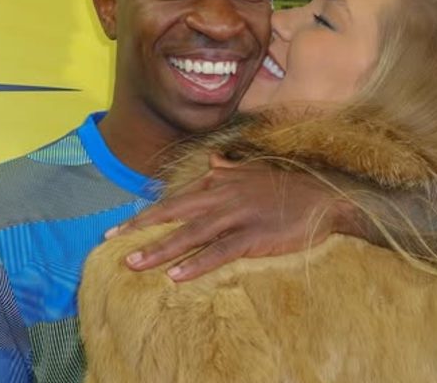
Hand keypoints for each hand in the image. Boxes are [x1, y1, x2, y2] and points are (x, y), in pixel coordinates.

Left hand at [105, 154, 353, 281]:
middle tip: (112, 242)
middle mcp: (223, 196)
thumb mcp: (254, 172)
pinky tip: (177, 276)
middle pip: (174, 213)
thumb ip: (229, 169)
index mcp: (220, 183)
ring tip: (135, 263)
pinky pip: (220, 252)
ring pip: (191, 234)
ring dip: (161, 249)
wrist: (325, 198)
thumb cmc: (289, 188)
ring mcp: (238, 215)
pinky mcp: (254, 235)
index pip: (175, 199)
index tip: (119, 228)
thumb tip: (211, 160)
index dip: (146, 214)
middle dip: (141, 228)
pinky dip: (198, 264)